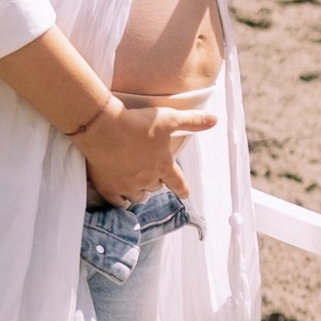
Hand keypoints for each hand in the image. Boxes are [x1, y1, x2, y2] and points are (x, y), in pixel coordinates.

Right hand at [81, 88, 216, 205]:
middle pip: (155, 187)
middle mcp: (148, 179)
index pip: (178, 182)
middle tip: (148, 172)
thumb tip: (215, 120)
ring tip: (134, 183)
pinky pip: (117, 202)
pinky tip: (118, 195)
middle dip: (155, 181)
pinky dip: (120, 200)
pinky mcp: (109, 188)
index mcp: (164, 165)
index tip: (186, 194)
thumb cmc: (138, 122)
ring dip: (139, 191)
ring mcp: (128, 186)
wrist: (105, 128)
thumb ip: (193, 121)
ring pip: (137, 196)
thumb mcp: (169, 118)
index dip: (183, 189)